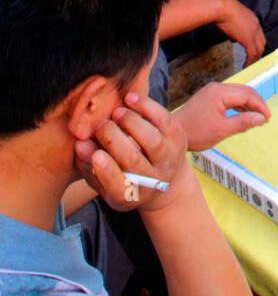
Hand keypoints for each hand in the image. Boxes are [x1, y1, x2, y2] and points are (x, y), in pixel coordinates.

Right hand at [74, 92, 190, 213]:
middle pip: (133, 161)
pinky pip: (164, 120)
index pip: (120, 188)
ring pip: (152, 141)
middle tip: (101, 127)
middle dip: (113, 140)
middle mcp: (153, 182)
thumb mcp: (104, 180)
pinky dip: (147, 107)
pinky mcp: (178, 139)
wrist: (167, 177)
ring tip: (116, 113)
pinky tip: (129, 99)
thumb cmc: (125, 177)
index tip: (96, 154)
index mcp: (131, 196)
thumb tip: (81, 144)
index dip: (107, 171)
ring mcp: (169, 160)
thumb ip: (89, 165)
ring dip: (131, 123)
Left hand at [175, 82, 269, 151]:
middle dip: (256, 103)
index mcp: (219, 93)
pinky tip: (244, 114)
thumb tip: (261, 118)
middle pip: (244, 91)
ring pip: (238, 93)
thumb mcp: (221, 130)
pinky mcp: (210, 96)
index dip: (260, 105)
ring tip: (257, 117)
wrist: (173, 133)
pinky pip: (230, 97)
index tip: (268, 117)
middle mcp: (216, 87)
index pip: (247, 94)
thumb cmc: (194, 132)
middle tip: (265, 117)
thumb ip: (243, 122)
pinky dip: (239, 105)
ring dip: (248, 104)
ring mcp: (213, 91)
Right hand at [211, 0, 265, 65]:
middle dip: (258, 53)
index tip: (253, 51)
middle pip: (262, 43)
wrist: (221, 7)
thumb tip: (234, 38)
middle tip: (253, 61)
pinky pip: (252, 54)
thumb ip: (235, 29)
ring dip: (254, 59)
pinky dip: (250, 61)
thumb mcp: (231, 18)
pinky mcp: (248, 39)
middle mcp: (256, 25)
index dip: (257, 44)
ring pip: (259, 50)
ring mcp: (253, 32)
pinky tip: (245, 65)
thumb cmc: (222, 10)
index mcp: (252, 18)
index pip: (259, 34)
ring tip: (249, 66)